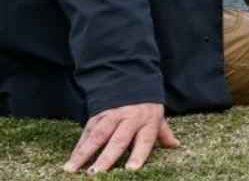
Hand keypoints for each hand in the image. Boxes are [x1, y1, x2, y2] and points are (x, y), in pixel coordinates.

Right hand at [62, 102, 178, 172]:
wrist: (130, 78)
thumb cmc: (145, 106)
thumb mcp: (158, 117)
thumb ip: (164, 133)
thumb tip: (176, 145)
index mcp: (148, 120)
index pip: (145, 140)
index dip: (138, 154)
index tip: (131, 169)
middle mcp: (129, 118)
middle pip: (118, 139)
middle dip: (106, 157)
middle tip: (96, 173)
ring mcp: (112, 115)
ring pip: (97, 135)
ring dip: (84, 152)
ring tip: (73, 169)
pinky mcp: (97, 114)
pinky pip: (87, 131)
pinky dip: (79, 146)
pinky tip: (72, 160)